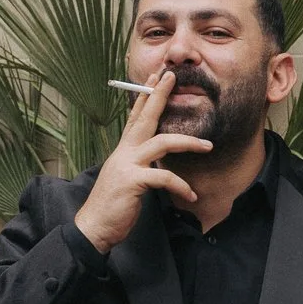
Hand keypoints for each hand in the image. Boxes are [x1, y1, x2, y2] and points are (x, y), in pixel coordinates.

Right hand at [72, 69, 211, 251]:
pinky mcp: (133, 181)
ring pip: (161, 142)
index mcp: (123, 150)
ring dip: (188, 142)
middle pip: (145, 117)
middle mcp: (124, 152)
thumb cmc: (113, 204)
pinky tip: (191, 196)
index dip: (145, 96)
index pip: (135, 117)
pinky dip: (181, 186)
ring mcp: (127, 164)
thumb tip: (156, 159)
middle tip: (172, 77)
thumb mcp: (127, 178)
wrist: (94, 226)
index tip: (155, 77)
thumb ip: (140, 165)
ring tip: (208, 146)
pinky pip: (164, 177)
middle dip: (158, 95)